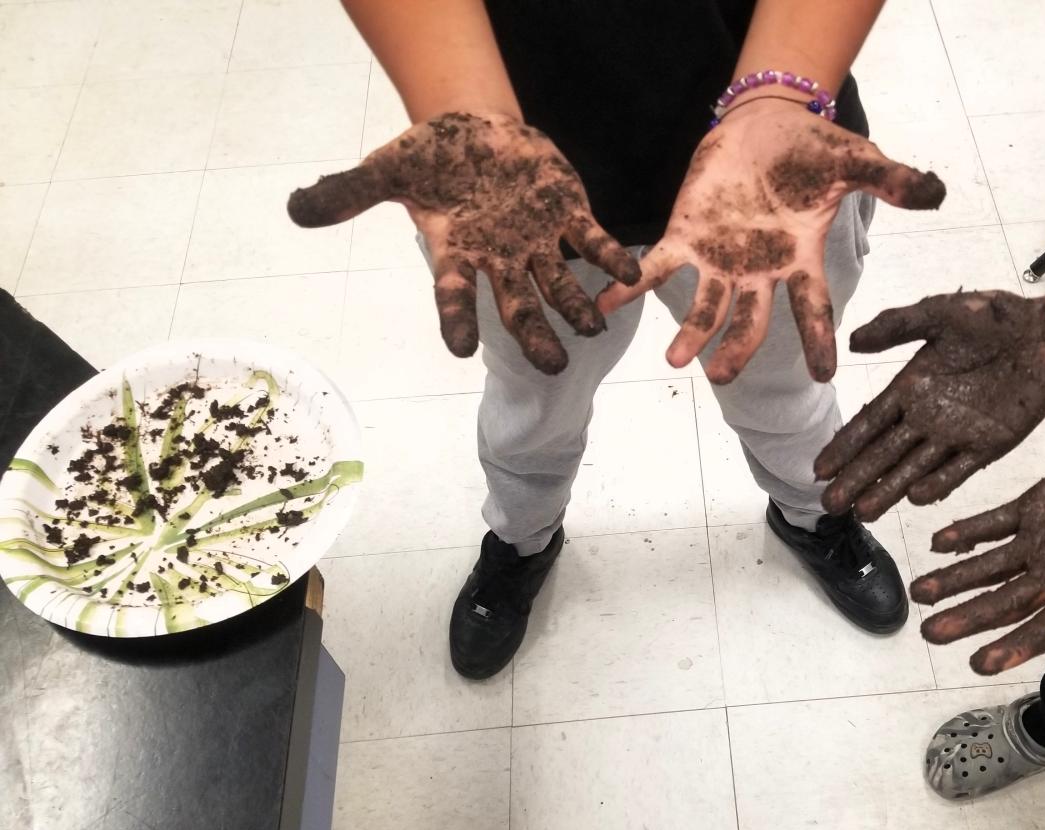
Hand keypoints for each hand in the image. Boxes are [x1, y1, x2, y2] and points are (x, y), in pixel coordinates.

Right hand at [288, 112, 639, 372]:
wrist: (474, 128)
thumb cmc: (431, 158)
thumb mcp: (386, 170)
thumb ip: (347, 194)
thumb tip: (296, 210)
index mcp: (458, 255)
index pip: (454, 298)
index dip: (456, 322)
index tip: (458, 349)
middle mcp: (501, 260)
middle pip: (519, 309)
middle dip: (536, 336)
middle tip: (554, 366)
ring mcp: (538, 243)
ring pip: (561, 285)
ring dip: (578, 307)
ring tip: (593, 328)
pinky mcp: (568, 215)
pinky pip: (593, 241)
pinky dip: (609, 257)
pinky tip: (629, 273)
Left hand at [597, 101, 944, 383]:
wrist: (767, 121)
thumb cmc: (813, 149)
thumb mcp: (855, 161)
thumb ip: (891, 179)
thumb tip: (936, 193)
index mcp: (799, 262)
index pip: (812, 310)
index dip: (817, 342)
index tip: (824, 375)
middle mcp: (759, 272)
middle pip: (750, 323)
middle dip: (736, 350)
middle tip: (719, 374)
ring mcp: (720, 260)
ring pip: (705, 308)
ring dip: (690, 333)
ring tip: (675, 359)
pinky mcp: (685, 237)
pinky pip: (657, 270)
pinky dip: (631, 289)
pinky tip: (607, 307)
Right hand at [815, 290, 1044, 520]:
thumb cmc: (996, 318)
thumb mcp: (940, 313)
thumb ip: (897, 326)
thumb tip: (851, 342)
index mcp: (912, 387)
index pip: (870, 422)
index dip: (845, 446)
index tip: (819, 469)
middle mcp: (928, 417)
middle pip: (884, 454)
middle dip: (857, 478)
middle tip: (831, 504)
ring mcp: (958, 434)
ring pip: (914, 468)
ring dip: (889, 490)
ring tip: (862, 512)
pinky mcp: (990, 445)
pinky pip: (959, 469)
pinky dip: (938, 484)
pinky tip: (915, 498)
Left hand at [911, 434, 1044, 674]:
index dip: (1012, 646)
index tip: (978, 664)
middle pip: (1004, 603)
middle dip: (967, 618)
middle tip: (928, 632)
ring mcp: (1044, 538)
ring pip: (990, 565)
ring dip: (955, 578)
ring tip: (919, 592)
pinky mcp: (1038, 503)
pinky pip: (994, 522)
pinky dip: (967, 532)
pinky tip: (937, 542)